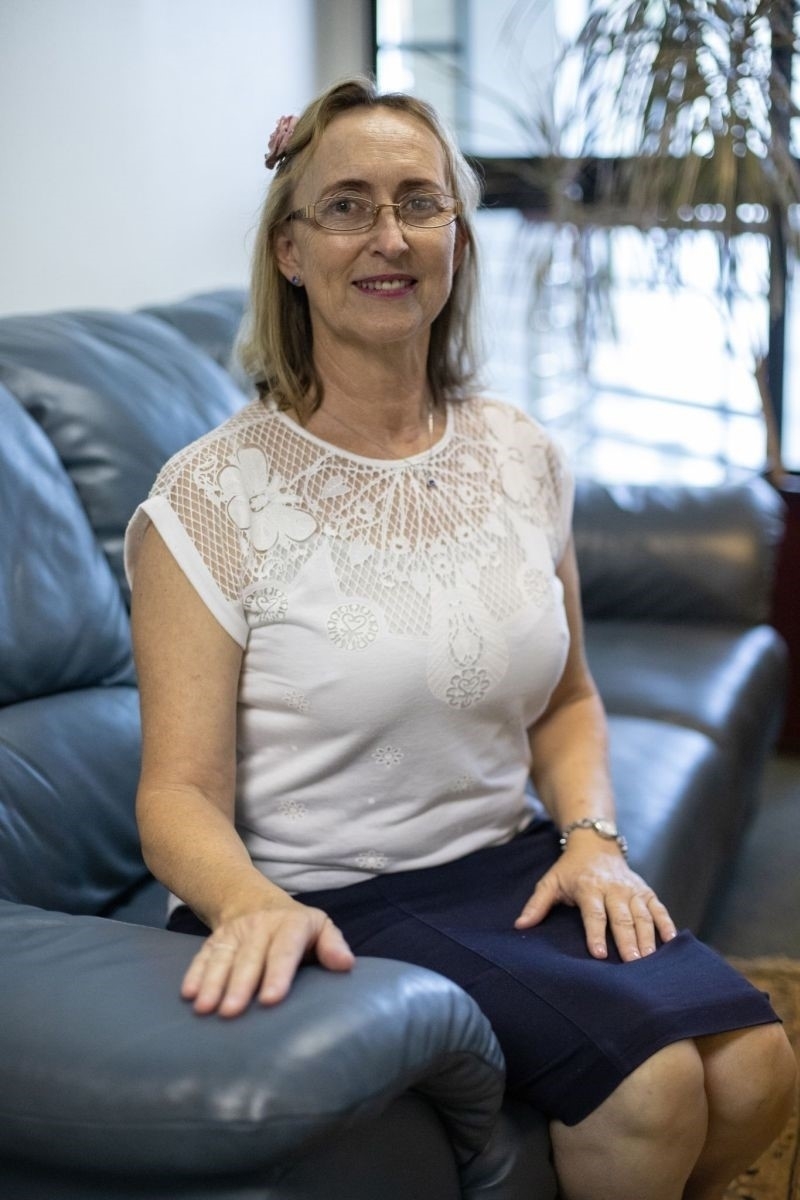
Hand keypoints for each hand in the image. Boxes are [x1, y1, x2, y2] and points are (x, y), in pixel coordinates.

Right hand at [181, 900, 354, 1016]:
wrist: (256, 901)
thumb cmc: (297, 928)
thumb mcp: (320, 927)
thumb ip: (332, 945)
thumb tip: (346, 964)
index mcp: (291, 924)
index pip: (285, 949)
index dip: (278, 973)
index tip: (271, 999)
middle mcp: (261, 926)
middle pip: (250, 957)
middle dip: (239, 985)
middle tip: (231, 1013)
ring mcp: (235, 932)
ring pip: (223, 957)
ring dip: (212, 983)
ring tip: (205, 1009)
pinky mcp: (216, 939)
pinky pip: (204, 955)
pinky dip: (195, 973)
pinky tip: (189, 994)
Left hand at [514, 840, 676, 960]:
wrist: (595, 844)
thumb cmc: (570, 869)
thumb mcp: (549, 882)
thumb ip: (537, 904)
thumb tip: (520, 925)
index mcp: (588, 887)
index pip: (594, 913)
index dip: (596, 933)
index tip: (600, 954)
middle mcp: (612, 887)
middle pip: (622, 916)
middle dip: (628, 940)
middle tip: (633, 964)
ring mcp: (631, 889)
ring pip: (642, 914)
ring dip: (647, 936)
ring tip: (650, 960)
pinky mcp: (644, 890)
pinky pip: (658, 907)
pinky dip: (666, 922)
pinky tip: (671, 940)